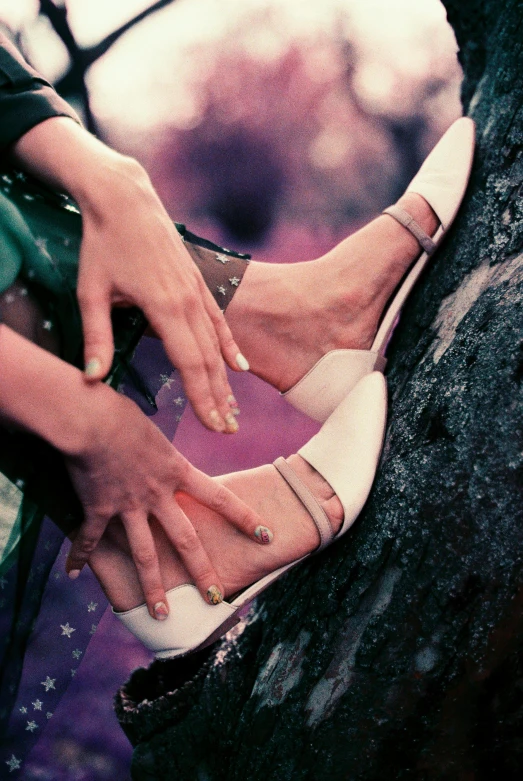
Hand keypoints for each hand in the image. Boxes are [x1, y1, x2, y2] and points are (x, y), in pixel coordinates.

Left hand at [11, 118, 248, 432]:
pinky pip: (219, 321)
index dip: (202, 397)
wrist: (125, 198)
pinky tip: (239, 365)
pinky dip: (229, 346)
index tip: (213, 425)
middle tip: (227, 430)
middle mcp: (188, 301)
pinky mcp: (198, 281)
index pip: (190, 363)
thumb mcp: (91, 292)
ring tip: (232, 409)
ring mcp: (197, 290)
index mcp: (164, 306)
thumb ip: (97, 337)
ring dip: (225, 379)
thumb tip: (91, 378)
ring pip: (216, 344)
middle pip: (208, 359)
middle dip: (218, 398)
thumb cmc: (103, 243)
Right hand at [64, 387, 265, 618]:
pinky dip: (80, 557)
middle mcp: (157, 493)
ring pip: (145, 554)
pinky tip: (73, 575)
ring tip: (160, 614)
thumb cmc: (120, 411)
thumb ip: (157, 451)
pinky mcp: (99, 509)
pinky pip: (91, 540)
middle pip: (186, 540)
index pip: (220, 497)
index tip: (266, 535)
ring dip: (153, 587)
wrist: (90, 417)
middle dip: (202, 572)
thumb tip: (153, 451)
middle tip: (216, 598)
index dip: (244, 518)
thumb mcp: (152, 430)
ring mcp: (129, 505)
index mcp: (176, 469)